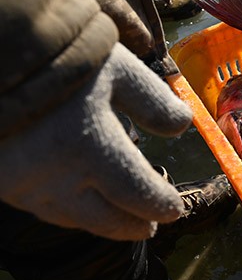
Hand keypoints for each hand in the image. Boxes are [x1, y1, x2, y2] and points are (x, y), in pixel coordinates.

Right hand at [0, 44, 192, 240]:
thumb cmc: (54, 51)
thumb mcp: (116, 68)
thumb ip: (152, 101)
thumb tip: (182, 125)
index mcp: (92, 147)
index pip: (139, 195)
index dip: (161, 205)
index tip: (174, 209)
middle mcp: (55, 176)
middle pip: (104, 220)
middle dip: (131, 226)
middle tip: (149, 228)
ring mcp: (20, 181)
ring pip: (68, 217)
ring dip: (98, 222)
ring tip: (117, 219)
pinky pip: (36, 204)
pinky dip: (64, 209)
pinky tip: (73, 200)